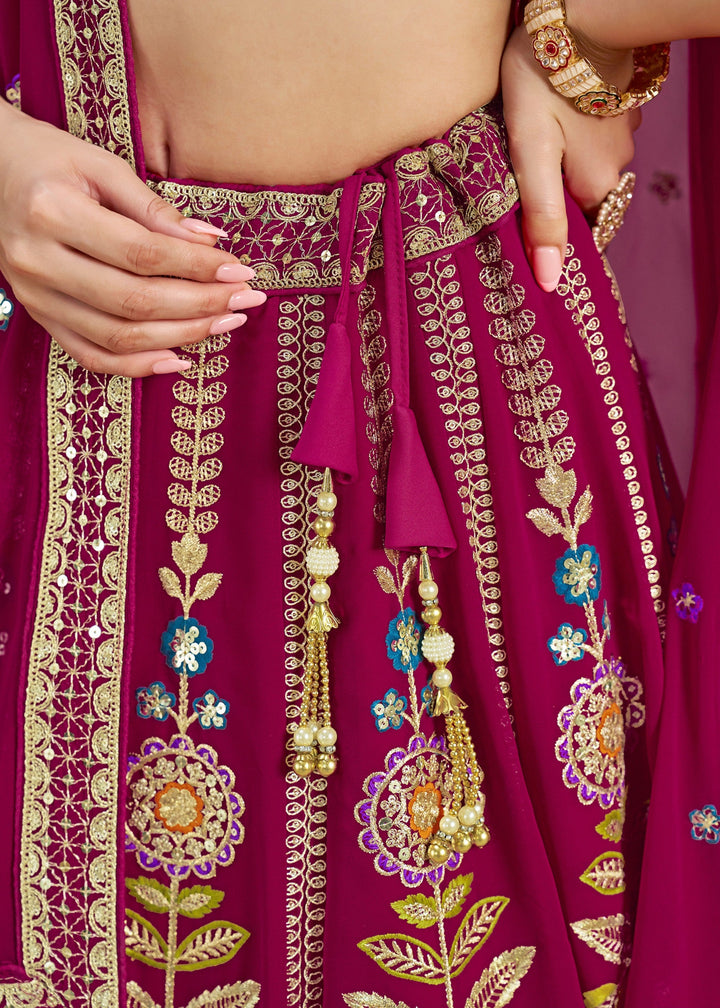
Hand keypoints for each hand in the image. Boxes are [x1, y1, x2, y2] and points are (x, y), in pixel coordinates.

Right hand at [0, 103, 265, 375]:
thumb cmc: (49, 160)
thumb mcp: (101, 166)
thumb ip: (155, 208)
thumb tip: (212, 242)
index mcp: (53, 212)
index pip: (142, 254)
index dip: (197, 267)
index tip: (240, 270)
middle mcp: (39, 262)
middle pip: (134, 301)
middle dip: (200, 306)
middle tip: (245, 300)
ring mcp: (35, 297)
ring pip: (118, 336)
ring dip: (180, 336)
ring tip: (225, 323)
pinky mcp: (39, 316)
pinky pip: (91, 356)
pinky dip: (137, 366)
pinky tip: (179, 359)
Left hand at [501, 24, 638, 290]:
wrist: (577, 15)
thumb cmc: (544, 84)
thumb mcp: (532, 155)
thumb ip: (541, 217)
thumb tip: (550, 281)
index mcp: (595, 188)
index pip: (579, 239)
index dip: (553, 246)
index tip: (525, 250)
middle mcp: (616, 168)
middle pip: (580, 206)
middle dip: (551, 208)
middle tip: (513, 200)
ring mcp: (620, 136)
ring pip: (583, 172)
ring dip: (558, 173)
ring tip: (524, 161)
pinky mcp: (615, 110)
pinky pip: (589, 142)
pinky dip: (568, 144)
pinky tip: (547, 130)